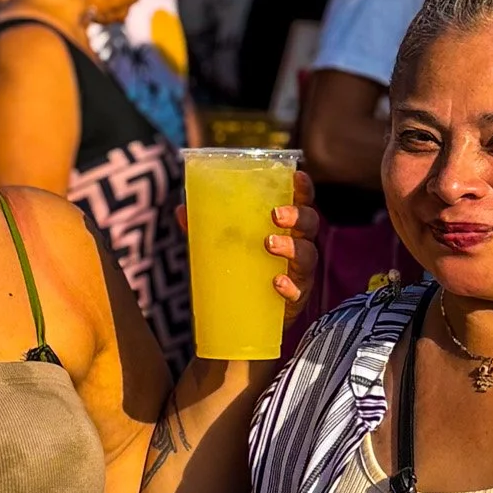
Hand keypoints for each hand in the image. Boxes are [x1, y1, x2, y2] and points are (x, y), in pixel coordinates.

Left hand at [175, 166, 319, 327]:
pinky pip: (298, 290)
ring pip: (308, 254)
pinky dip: (289, 285)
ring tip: (269, 243)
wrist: (250, 317)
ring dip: (292, 247)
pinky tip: (276, 282)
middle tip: (275, 214)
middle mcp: (299, 244)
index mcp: (287, 226)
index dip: (303, 188)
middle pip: (310, 223)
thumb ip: (206, 228)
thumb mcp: (225, 245)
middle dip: (297, 215)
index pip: (302, 201)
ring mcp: (300, 272)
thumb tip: (181, 210)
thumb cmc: (243, 268)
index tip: (297, 176)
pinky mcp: (296, 298)